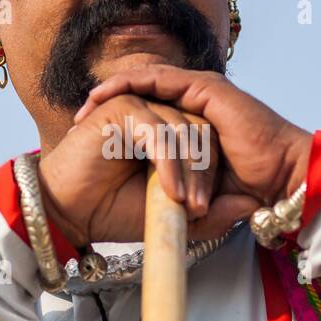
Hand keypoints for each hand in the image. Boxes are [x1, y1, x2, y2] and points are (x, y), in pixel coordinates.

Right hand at [38, 93, 242, 244]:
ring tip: (188, 208)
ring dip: (190, 172)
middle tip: (199, 212)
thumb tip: (251, 206)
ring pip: (182, 130)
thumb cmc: (113, 211)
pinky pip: (157, 131)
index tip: (204, 213)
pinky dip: (169, 163)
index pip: (206, 141)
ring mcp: (138, 105)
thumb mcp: (173, 215)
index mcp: (168, 131)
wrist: (69, 214)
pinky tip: (170, 192)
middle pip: (200, 131)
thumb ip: (210, 212)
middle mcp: (155, 111)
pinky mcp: (121, 107)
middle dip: (204, 174)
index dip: (210, 175)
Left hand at [73, 65, 312, 214]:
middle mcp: (196, 104)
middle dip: (106, 105)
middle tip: (77, 124)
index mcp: (195, 124)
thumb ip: (180, 188)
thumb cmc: (251, 191)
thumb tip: (160, 208)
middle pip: (142, 95)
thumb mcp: (198, 190)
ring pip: (145, 82)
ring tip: (84, 109)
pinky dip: (128, 84)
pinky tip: (104, 95)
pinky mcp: (204, 87)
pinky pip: (156, 78)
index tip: (88, 142)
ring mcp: (201, 92)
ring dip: (111, 92)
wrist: (284, 181)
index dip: (118, 124)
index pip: (149, 115)